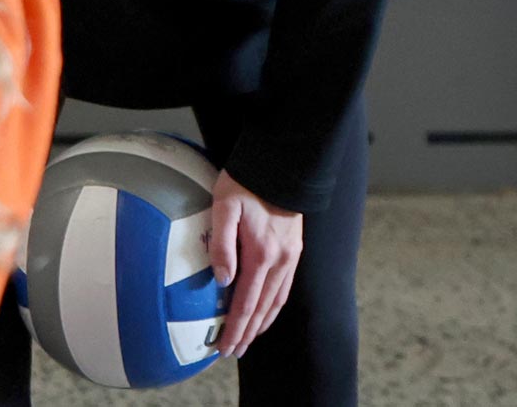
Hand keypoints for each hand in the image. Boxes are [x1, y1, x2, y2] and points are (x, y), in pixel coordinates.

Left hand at [208, 170, 302, 359]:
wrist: (278, 165)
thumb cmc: (245, 182)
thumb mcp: (224, 207)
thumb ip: (221, 244)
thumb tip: (223, 281)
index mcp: (261, 254)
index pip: (246, 303)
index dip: (235, 328)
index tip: (223, 348)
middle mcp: (280, 260)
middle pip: (263, 309)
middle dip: (247, 333)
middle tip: (232, 352)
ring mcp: (290, 256)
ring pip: (276, 301)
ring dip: (262, 323)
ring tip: (248, 338)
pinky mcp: (295, 249)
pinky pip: (285, 287)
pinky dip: (274, 306)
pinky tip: (266, 310)